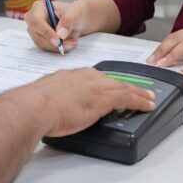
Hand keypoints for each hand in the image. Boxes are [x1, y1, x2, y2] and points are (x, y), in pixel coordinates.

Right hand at [15, 68, 155, 137]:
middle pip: (111, 80)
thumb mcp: (45, 96)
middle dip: (125, 86)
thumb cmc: (34, 105)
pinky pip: (128, 98)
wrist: (35, 107)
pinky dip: (140, 101)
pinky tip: (148, 106)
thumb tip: (51, 106)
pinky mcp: (104, 98)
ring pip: (124, 88)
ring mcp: (96, 86)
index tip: (109, 88)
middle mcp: (85, 76)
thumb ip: (53, 98)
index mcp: (71, 75)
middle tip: (137, 91)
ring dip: (138, 93)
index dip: (105, 84)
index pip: (94, 78)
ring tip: (148, 98)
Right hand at [25, 0, 88, 52]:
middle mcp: (33, 20)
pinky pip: (47, 49)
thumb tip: (60, 35)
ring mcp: (35, 32)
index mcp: (38, 7)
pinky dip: (59, 48)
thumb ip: (68, 21)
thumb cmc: (74, 12)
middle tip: (72, 44)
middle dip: (56, 43)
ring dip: (60, 46)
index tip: (58, 41)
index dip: (46, 32)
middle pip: (38, 36)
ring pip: (43, 45)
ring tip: (74, 40)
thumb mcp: (75, 13)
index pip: (37, 22)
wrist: (76, 19)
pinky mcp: (40, 41)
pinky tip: (70, 43)